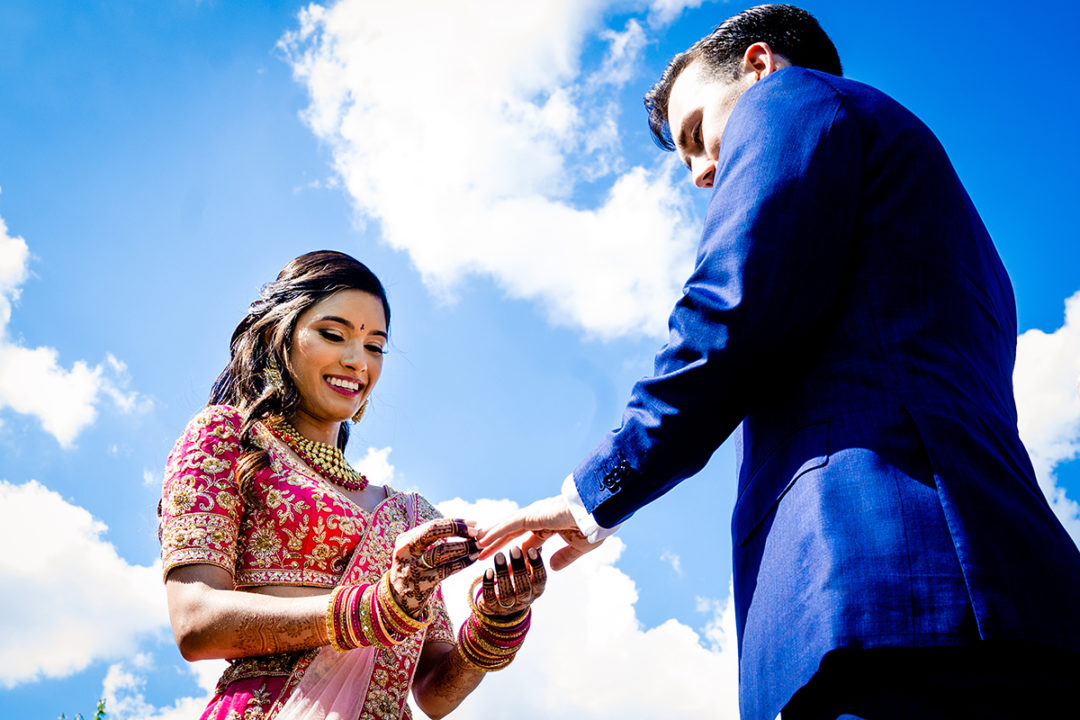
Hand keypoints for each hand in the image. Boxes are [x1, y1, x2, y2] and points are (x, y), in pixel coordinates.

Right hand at [388, 517, 478, 616]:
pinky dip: (462, 562)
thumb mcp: (413, 550)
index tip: (472, 523)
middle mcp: (406, 552)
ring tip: (478, 546)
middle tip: (476, 532)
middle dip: (457, 529)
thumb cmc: (413, 568)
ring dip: (464, 547)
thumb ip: (431, 538)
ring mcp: (413, 568)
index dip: (453, 523)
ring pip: (442, 552)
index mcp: (405, 540)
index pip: (432, 525)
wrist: (399, 599)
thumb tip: (465, 525)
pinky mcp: (423, 584)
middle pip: (433, 532)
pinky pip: (447, 570)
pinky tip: (472, 559)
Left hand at [475, 546, 546, 616]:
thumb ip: (530, 562)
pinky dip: (488, 584)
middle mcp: (524, 599)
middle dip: (519, 568)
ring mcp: (508, 606)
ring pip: (506, 593)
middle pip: (523, 587)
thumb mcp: (527, 573)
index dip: (537, 565)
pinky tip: (488, 570)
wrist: (500, 606)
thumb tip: (537, 545)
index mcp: (536, 590)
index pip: (540, 579)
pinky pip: (490, 597)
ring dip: (502, 574)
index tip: (532, 550)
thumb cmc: (517, 583)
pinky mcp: (492, 607)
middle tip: (514, 548)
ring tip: (499, 555)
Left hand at [477, 495, 602, 570]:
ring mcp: (535, 515)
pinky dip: (495, 532)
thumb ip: (564, 557)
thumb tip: (551, 567)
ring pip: (506, 527)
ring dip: (490, 536)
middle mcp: (538, 518)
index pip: (525, 539)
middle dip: (495, 543)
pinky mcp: (533, 515)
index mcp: (549, 525)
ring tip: (475, 545)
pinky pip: (509, 524)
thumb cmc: (593, 526)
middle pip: (511, 533)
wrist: (599, 513)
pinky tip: (483, 538)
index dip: (513, 551)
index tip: (503, 562)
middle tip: (480, 552)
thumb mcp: (578, 548)